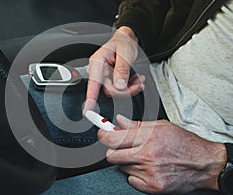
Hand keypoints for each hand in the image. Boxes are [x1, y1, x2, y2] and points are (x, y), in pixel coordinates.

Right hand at [83, 26, 144, 112]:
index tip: (87, 111)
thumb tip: (119, 86)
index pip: (93, 84)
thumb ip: (122, 70)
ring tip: (138, 79)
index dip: (90, 98)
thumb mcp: (125, 53)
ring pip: (116, 92)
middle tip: (138, 83)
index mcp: (97, 62)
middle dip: (126, 90)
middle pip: (109, 91)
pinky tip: (135, 80)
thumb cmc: (123, 43)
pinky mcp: (109, 81)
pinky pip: (119, 90)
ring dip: (130, 88)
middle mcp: (98, 71)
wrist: (127, 41)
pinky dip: (129, 87)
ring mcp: (103, 77)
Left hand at [98, 115, 226, 193]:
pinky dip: (136, 175)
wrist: (205, 164)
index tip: (102, 134)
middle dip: (113, 150)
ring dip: (128, 162)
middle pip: (111, 156)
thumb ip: (137, 124)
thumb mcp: (162, 126)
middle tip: (123, 147)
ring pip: (122, 168)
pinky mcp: (154, 187)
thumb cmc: (185, 143)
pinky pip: (132, 181)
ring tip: (143, 157)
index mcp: (148, 137)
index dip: (103, 135)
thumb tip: (119, 121)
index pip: (112, 138)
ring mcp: (150, 173)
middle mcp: (147, 155)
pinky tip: (147, 169)